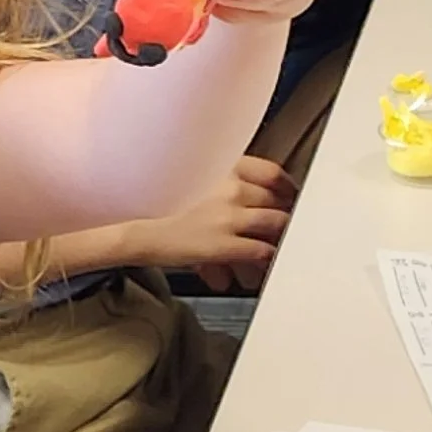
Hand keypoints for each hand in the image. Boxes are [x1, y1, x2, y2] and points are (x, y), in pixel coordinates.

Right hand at [133, 156, 294, 291]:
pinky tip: (266, 262)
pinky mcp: (226, 244)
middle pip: (278, 200)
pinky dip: (270, 257)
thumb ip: (227, 183)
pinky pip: (263, 250)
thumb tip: (254, 194)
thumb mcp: (198, 182)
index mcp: (224, 169)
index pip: (272, 172)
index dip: (287, 186)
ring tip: (280, 244)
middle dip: (286, 213)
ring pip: (276, 224)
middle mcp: (231, 189)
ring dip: (282, 235)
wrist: (141, 231)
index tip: (291, 195)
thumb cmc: (165, 208)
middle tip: (287, 224)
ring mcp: (230, 217)